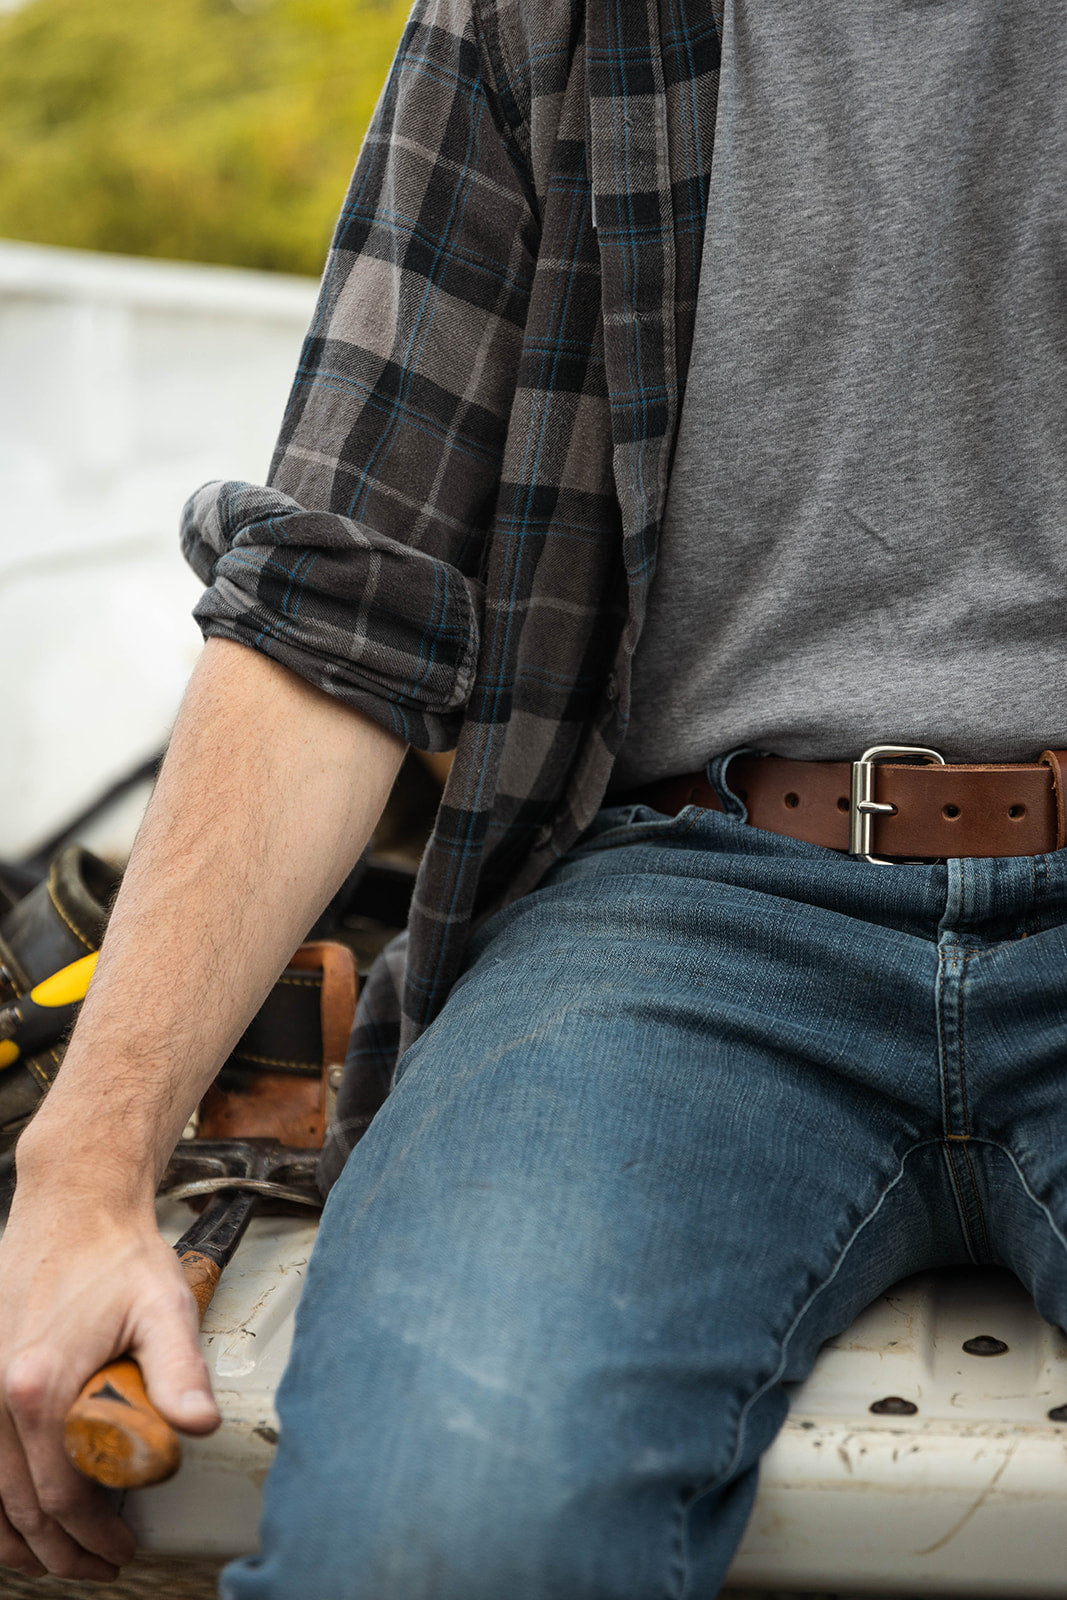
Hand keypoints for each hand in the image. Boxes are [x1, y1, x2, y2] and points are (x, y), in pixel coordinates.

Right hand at [0, 1183, 219, 1579]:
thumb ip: (179, 1371)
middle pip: (18, 1504)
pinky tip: (13, 1513)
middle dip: (59, 1549)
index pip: (61, 1492)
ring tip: (56, 1557)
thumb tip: (199, 1425)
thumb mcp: (163, 1309)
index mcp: (39, 1385)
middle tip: (97, 1567)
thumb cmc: (116, 1255)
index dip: (94, 1533)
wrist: (74, 1206)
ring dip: (17, 1536)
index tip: (121, 1550)